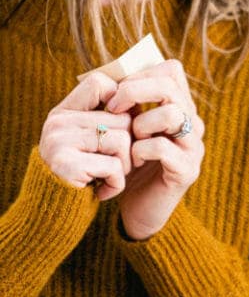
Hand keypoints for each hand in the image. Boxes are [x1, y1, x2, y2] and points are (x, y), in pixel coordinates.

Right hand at [38, 73, 132, 200]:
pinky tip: (102, 191)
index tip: (122, 127)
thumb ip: (107, 116)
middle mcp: (57, 122)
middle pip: (122, 118)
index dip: (120, 101)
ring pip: (122, 140)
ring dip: (124, 166)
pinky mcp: (65, 165)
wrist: (59, 214)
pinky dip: (116, 183)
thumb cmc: (86, 176)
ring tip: (106, 177)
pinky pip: (113, 165)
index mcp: (64, 112)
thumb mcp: (92, 141)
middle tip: (111, 165)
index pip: (99, 83)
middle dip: (128, 147)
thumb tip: (143, 96)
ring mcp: (59, 142)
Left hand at [104, 59, 204, 240]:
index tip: (117, 92)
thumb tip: (109, 74)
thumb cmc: (129, 164)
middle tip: (113, 108)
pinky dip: (140, 150)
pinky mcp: (187, 171)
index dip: (141, 74)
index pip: (171, 69)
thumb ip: (127, 102)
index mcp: (180, 107)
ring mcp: (193, 147)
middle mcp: (192, 123)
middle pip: (170, 85)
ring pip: (172, 114)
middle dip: (134, 91)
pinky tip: (134, 160)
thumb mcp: (127, 127)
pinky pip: (162, 147)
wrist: (138, 210)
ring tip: (130, 140)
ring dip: (141, 123)